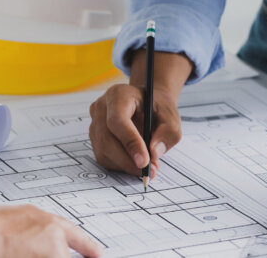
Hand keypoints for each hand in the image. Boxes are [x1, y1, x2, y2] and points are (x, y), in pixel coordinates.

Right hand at [0, 175, 101, 257]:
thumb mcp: (22, 215)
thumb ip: (39, 227)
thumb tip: (42, 237)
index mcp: (51, 222)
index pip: (77, 236)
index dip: (88, 246)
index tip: (97, 253)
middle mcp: (55, 239)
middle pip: (64, 254)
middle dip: (53, 254)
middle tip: (28, 250)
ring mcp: (49, 255)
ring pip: (55, 257)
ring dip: (38, 254)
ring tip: (14, 248)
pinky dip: (33, 256)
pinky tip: (16, 252)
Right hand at [88, 50, 192, 177]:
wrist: (147, 104)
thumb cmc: (157, 108)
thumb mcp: (171, 116)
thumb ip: (168, 133)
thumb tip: (154, 153)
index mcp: (119, 95)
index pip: (118, 120)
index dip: (130, 143)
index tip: (144, 161)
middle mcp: (101, 107)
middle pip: (107, 140)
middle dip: (128, 160)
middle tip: (150, 170)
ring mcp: (95, 123)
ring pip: (104, 152)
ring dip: (126, 165)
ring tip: (147, 166)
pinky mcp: (95, 138)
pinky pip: (104, 157)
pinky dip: (121, 165)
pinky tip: (136, 162)